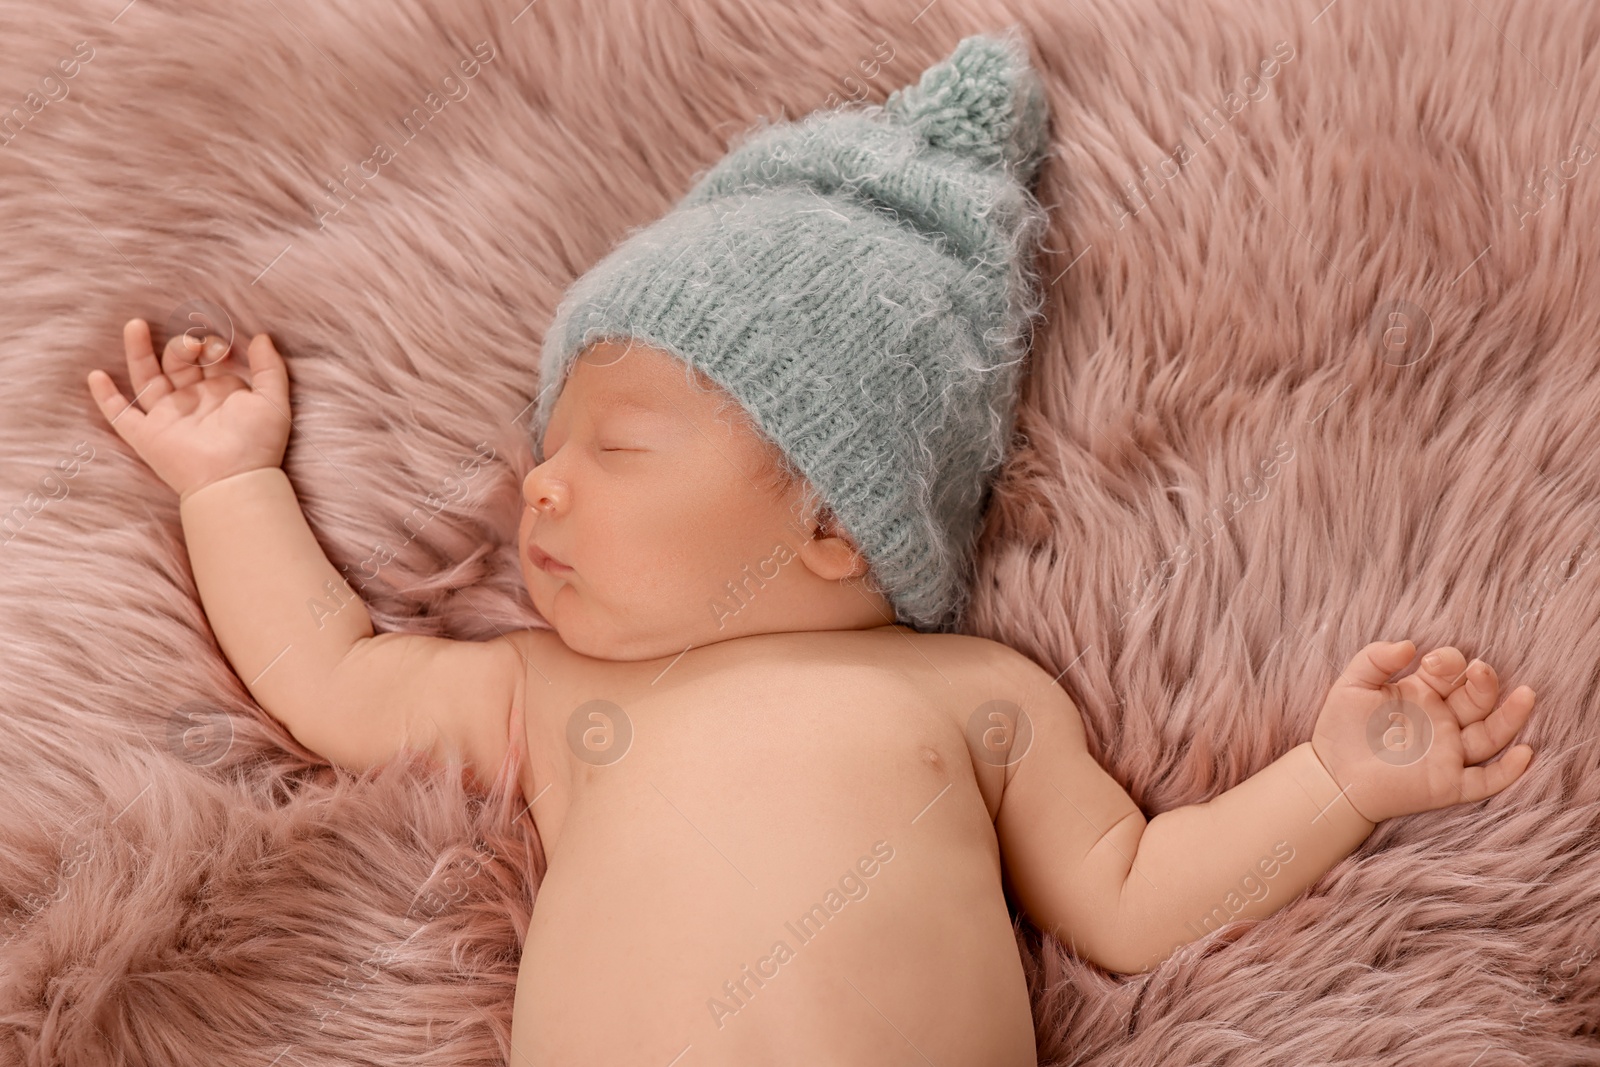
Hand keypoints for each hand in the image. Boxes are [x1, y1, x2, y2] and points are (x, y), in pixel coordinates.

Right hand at [86, 318, 291, 499]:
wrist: (232, 479)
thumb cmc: (256, 442)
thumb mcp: (273, 399)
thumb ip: (269, 367)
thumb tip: (261, 336)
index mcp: (220, 393)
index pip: (208, 360)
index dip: (211, 346)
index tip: (218, 346)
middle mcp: (192, 402)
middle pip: (177, 364)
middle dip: (181, 346)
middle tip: (191, 342)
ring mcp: (167, 417)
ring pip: (146, 379)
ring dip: (139, 352)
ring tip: (135, 325)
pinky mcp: (146, 435)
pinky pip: (120, 414)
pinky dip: (106, 397)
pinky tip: (95, 375)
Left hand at [1310, 640, 1536, 822]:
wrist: (1330, 774)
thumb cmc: (1341, 728)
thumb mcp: (1352, 684)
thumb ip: (1375, 658)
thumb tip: (1408, 644)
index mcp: (1423, 693)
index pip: (1451, 671)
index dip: (1448, 662)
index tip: (1430, 662)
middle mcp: (1442, 721)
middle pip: (1477, 699)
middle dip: (1483, 682)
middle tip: (1480, 671)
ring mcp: (1448, 752)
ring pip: (1490, 735)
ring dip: (1510, 716)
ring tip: (1526, 695)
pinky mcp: (1448, 784)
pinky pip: (1486, 780)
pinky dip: (1508, 770)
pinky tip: (1525, 753)